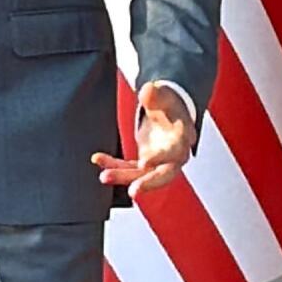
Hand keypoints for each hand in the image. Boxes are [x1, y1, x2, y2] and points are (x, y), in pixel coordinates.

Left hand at [91, 82, 194, 196]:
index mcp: (183, 137)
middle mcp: (174, 154)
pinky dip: (114, 166)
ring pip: (143, 175)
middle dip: (149, 183)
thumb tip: (148, 90)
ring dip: (124, 177)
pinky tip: (98, 158)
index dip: (162, 158)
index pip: (176, 151)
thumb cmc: (168, 103)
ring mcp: (159, 162)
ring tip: (104, 176)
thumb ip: (155, 94)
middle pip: (165, 174)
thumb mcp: (163, 94)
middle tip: (133, 191)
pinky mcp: (145, 164)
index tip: (145, 162)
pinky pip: (129, 168)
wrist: (167, 110)